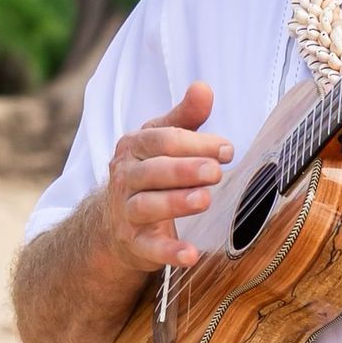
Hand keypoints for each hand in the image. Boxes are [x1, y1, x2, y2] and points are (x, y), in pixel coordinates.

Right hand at [103, 81, 231, 271]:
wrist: (114, 222)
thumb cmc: (150, 173)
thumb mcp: (162, 142)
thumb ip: (185, 118)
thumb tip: (204, 87)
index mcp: (134, 147)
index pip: (162, 140)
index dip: (195, 143)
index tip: (227, 149)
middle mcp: (126, 177)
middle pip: (155, 171)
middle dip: (185, 170)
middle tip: (216, 171)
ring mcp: (127, 211)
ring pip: (149, 206)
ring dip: (176, 203)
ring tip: (204, 199)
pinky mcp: (134, 243)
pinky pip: (151, 247)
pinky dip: (170, 251)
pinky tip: (191, 255)